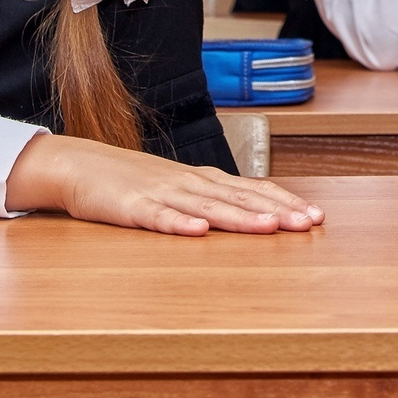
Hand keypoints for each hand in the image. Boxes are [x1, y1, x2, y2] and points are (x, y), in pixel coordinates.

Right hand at [3, 132, 321, 235]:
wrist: (82, 165)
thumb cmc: (134, 181)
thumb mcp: (179, 188)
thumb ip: (213, 200)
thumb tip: (254, 213)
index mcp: (203, 180)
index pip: (253, 190)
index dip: (285, 202)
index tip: (316, 215)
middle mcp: (190, 184)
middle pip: (239, 199)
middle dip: (277, 212)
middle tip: (309, 223)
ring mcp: (163, 194)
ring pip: (207, 207)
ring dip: (239, 217)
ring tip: (269, 227)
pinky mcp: (134, 208)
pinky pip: (159, 218)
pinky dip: (179, 225)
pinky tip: (198, 232)